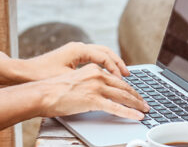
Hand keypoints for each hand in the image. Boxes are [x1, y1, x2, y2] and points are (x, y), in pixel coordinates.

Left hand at [24, 42, 129, 80]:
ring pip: (100, 53)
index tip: (123, 80)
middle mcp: (78, 47)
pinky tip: (106, 74)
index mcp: (78, 49)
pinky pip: (93, 58)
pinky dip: (102, 65)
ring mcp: (75, 51)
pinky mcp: (72, 56)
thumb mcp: (67, 78)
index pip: (104, 57)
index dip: (115, 69)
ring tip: (121, 74)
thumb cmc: (42, 75)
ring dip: (111, 63)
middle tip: (128, 75)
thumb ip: (86, 78)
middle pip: (105, 52)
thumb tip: (103, 80)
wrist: (23, 73)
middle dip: (118, 63)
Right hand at [34, 63, 148, 119]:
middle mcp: (97, 76)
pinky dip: (129, 113)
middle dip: (136, 96)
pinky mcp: (93, 100)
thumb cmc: (54, 90)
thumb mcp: (76, 81)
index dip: (128, 88)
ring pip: (123, 96)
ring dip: (137, 104)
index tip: (135, 94)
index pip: (116, 79)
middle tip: (144, 103)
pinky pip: (116, 108)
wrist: (42, 94)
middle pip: (124, 87)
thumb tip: (100, 94)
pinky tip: (137, 116)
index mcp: (93, 70)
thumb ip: (90, 84)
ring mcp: (96, 87)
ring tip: (145, 110)